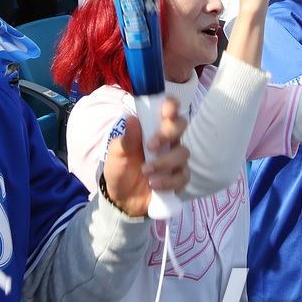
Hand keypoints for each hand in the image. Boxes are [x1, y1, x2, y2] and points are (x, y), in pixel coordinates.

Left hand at [100, 98, 190, 216]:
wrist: (121, 196)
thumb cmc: (121, 167)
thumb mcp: (118, 152)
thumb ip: (127, 138)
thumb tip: (133, 119)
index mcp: (152, 127)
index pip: (168, 108)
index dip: (171, 105)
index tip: (166, 111)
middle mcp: (168, 140)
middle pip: (181, 125)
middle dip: (168, 133)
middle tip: (151, 146)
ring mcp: (175, 158)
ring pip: (183, 152)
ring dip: (164, 162)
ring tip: (145, 172)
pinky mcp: (179, 178)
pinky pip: (183, 176)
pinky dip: (168, 181)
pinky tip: (153, 184)